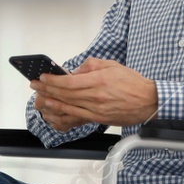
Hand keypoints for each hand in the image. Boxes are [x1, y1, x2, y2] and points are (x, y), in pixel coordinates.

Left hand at [32, 58, 158, 130]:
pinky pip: (77, 115)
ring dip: (51, 101)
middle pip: (66, 94)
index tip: (43, 77)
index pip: (70, 82)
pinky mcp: (98, 118)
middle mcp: (97, 96)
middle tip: (35, 85)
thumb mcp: (112, 65)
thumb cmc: (132, 83)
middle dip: (47, 89)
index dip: (53, 80)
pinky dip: (63, 111)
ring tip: (39, 96)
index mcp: (100, 81)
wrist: (148, 102)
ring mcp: (97, 109)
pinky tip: (54, 108)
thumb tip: (74, 71)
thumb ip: (91, 66)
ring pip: (69, 106)